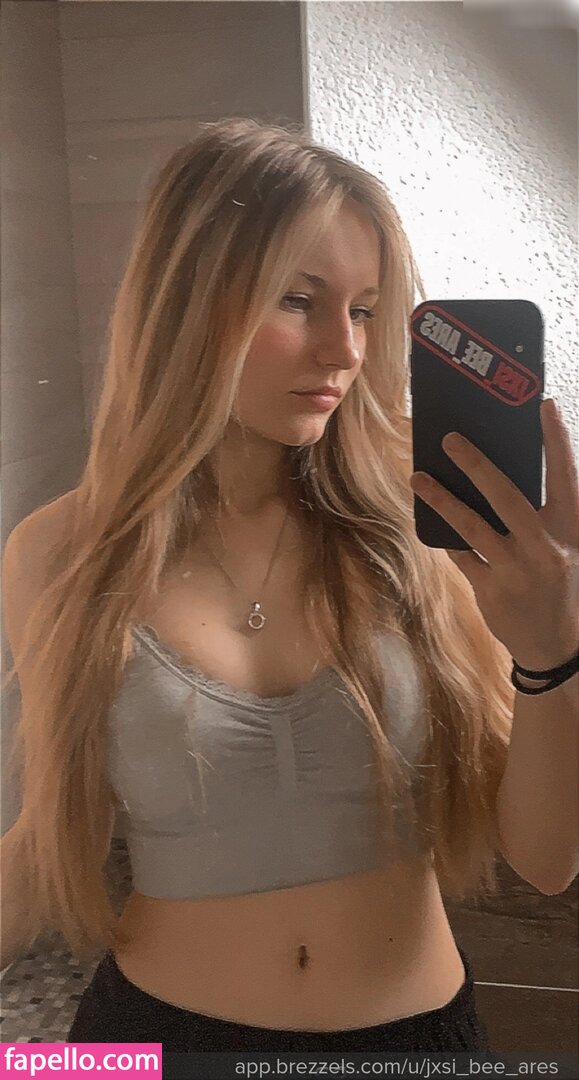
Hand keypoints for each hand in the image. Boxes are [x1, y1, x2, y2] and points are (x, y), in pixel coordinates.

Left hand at [409, 399, 578, 670]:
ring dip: (442, 499)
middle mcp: (547, 547)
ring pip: (472, 525)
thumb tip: (500, 476)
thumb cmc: (560, 585)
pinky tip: (429, 519)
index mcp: (572, 530)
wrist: (558, 647)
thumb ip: (545, 516)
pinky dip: (446, 536)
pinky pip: (462, 555)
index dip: (556, 441)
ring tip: (417, 477)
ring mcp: (517, 570)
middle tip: (449, 439)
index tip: (543, 406)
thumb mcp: (567, 548)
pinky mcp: (492, 590)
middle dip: (477, 465)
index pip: (565, 476)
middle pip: (507, 496)